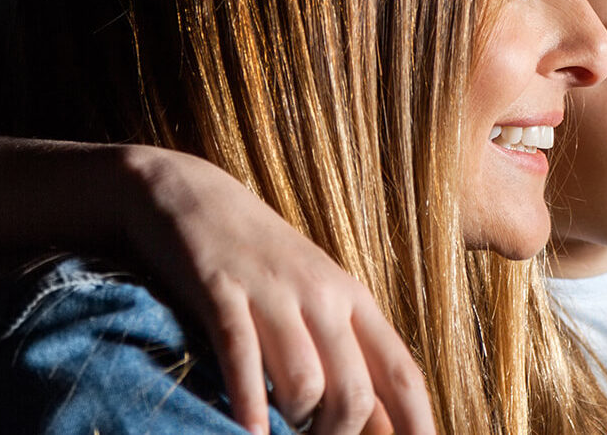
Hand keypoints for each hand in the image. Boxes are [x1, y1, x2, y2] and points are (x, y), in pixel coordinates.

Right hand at [119, 147, 435, 434]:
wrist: (189, 194)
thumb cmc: (257, 259)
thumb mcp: (312, 299)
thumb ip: (342, 353)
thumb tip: (375, 421)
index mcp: (353, 300)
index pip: (401, 373)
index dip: (417, 424)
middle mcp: (323, 296)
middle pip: (354, 391)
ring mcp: (273, 293)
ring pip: (305, 383)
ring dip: (294, 422)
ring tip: (277, 429)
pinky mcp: (221, 292)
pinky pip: (243, 358)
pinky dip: (247, 404)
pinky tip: (247, 430)